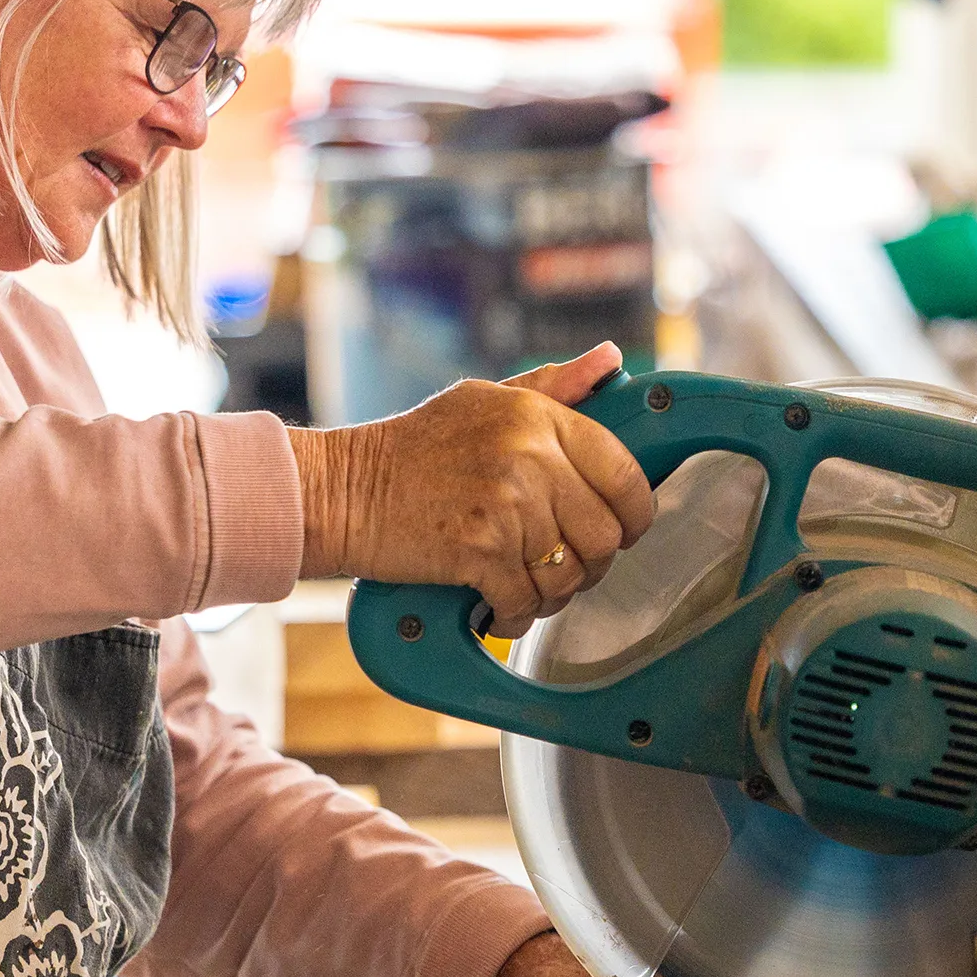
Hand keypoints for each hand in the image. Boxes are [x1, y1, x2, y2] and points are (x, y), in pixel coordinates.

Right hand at [290, 343, 656, 637]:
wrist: (341, 490)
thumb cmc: (414, 448)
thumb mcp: (485, 400)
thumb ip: (553, 386)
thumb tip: (612, 360)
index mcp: (538, 416)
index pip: (624, 475)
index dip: (634, 516)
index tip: (622, 532)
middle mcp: (529, 457)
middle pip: (604, 536)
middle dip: (591, 564)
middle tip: (563, 567)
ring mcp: (506, 506)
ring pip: (568, 576)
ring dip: (552, 595)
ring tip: (527, 588)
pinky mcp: (479, 552)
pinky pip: (526, 601)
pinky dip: (515, 615)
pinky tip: (498, 607)